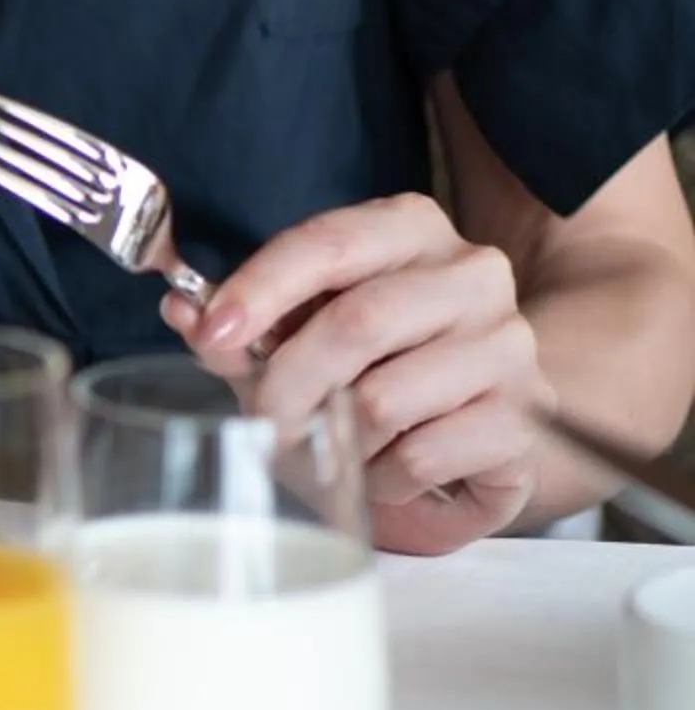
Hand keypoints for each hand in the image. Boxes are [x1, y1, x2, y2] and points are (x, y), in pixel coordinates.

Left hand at [172, 193, 552, 555]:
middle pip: (357, 322)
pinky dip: (382, 478)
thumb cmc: (369, 379)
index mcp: (410, 231)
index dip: (261, 289)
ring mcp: (509, 343)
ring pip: (384, 399)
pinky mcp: (527, 415)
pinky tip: (386, 472)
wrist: (471, 437)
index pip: (328, 242)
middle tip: (264, 423)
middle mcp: (472, 273)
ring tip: (338, 449)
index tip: (212, 334)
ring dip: (337, 442)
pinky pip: (423, 455)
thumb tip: (183, 309)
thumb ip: (242, 332)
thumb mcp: (294, 350)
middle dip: (288, 385)